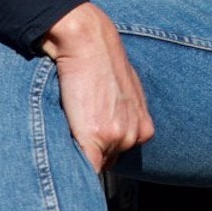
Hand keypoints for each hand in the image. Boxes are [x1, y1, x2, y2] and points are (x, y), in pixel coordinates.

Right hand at [39, 2, 153, 172]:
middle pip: (107, 161)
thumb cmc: (101, 63)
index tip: (94, 140)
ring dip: (83, 151)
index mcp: (144, 127)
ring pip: (94, 163)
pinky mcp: (97, 136)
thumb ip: (124, 117)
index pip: (120, 155)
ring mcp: (118, 137)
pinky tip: (67, 152)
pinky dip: (75, 167)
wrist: (88, 43)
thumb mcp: (124, 93)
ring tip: (76, 122)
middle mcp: (135, 135)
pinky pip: (86, 168)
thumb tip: (111, 127)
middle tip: (82, 124)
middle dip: (94, 149)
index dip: (103, 148)